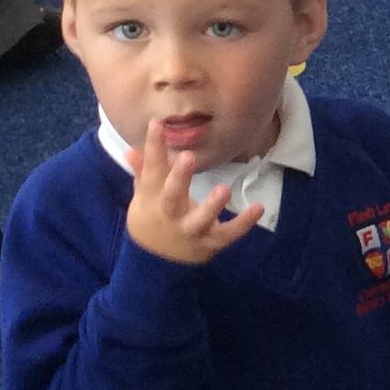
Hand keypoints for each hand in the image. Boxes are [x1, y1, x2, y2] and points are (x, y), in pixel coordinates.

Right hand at [124, 135, 263, 265]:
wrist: (155, 265)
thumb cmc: (153, 219)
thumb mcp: (144, 197)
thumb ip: (143, 172)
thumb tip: (131, 149)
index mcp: (153, 198)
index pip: (152, 169)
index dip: (154, 147)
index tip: (157, 123)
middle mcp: (170, 214)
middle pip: (172, 195)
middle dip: (179, 177)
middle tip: (188, 156)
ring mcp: (190, 230)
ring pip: (200, 219)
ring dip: (212, 206)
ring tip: (224, 189)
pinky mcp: (209, 243)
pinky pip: (228, 234)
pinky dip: (244, 223)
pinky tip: (258, 207)